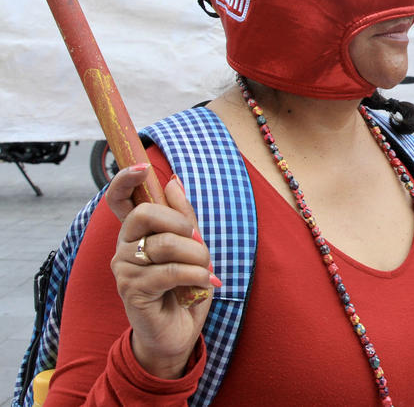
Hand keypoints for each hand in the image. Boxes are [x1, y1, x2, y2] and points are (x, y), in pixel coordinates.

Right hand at [106, 164, 218, 378]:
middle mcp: (123, 247)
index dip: (125, 180)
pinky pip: (170, 272)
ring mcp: (123, 269)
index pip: (118, 199)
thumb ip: (182, 216)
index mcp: (136, 232)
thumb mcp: (191, 247)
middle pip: (146, 214)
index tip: (143, 169)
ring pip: (165, 244)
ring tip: (207, 270)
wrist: (178, 332)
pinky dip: (197, 275)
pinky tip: (206, 284)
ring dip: (197, 256)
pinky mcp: (132, 291)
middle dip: (183, 225)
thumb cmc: (184, 286)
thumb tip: (173, 182)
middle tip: (199, 244)